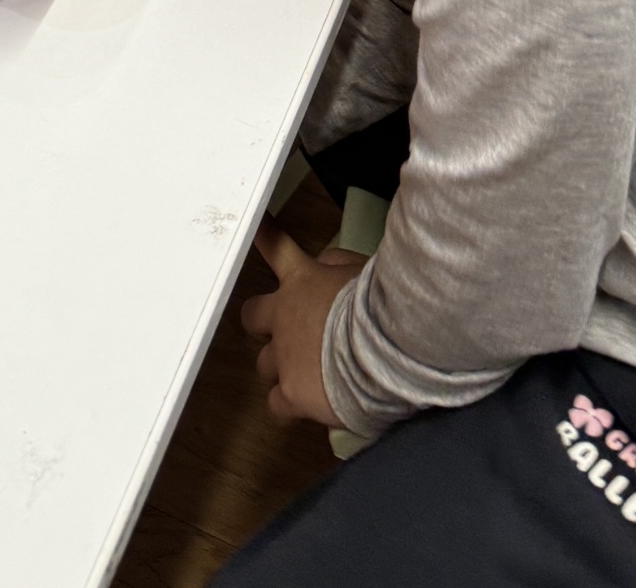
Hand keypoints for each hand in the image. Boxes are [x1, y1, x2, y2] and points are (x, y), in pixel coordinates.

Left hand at [239, 226, 369, 425]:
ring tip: (309, 376)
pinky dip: (289, 406)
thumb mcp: (360, 270)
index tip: (254, 228)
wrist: (383, 350)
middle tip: (282, 332)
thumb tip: (323, 264)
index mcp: (302, 281)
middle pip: (252, 316)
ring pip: (264, 365)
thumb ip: (337, 265)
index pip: (276, 249)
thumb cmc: (378, 305)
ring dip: (281, 367)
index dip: (264, 236)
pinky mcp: (290, 394)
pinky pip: (276, 405)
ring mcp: (283, 357)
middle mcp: (283, 316)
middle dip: (261, 324)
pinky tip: (306, 407)